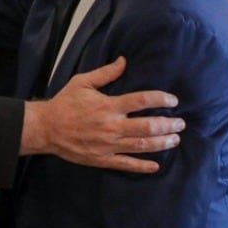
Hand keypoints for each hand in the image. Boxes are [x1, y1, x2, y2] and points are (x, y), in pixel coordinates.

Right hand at [21, 57, 182, 173]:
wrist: (46, 128)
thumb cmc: (65, 103)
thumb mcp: (83, 82)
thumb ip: (106, 73)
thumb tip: (124, 61)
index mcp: (109, 106)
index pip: (142, 100)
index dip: (162, 99)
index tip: (173, 100)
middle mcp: (112, 126)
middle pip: (149, 126)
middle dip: (169, 124)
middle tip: (181, 123)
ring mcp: (109, 145)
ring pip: (143, 145)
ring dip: (162, 143)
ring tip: (175, 140)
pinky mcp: (103, 159)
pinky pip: (127, 164)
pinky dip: (143, 166)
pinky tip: (156, 166)